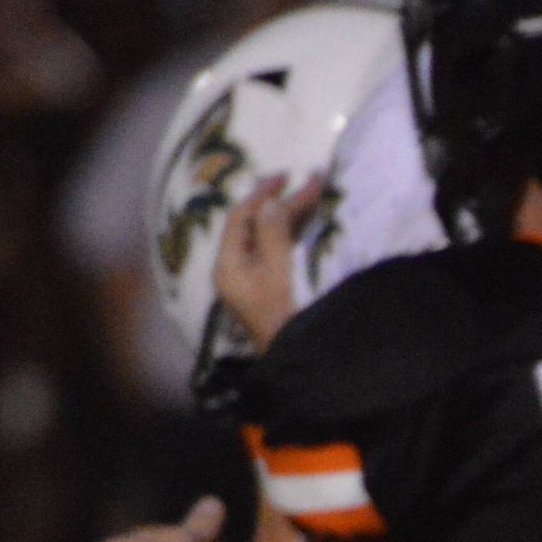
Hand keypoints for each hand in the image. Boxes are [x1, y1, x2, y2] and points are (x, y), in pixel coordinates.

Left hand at [213, 174, 322, 348]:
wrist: (299, 365)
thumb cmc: (286, 320)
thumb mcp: (278, 274)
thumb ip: (274, 235)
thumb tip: (272, 202)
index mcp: (229, 266)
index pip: (241, 218)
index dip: (263, 194)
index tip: (288, 176)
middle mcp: (236, 272)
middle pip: (254, 227)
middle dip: (280, 204)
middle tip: (309, 183)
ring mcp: (253, 284)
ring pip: (268, 239)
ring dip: (289, 218)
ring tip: (312, 198)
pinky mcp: (271, 293)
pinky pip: (278, 254)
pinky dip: (293, 237)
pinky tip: (308, 227)